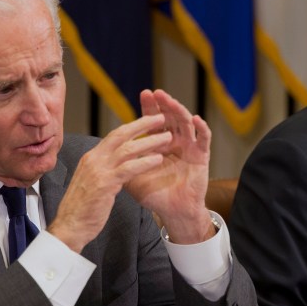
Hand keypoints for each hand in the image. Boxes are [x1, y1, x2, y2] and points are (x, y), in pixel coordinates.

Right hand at [47, 111, 171, 251]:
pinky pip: (128, 168)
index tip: (148, 121)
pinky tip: (159, 159)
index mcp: (90, 158)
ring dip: (150, 141)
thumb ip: (104, 171)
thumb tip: (119, 165)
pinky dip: (145, 162)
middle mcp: (93, 159)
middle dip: (142, 124)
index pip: (114, 136)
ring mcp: (98, 170)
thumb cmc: (82, 209)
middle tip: (161, 118)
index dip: (132, 127)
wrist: (69, 227)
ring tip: (167, 137)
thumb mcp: (92, 183)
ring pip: (127, 149)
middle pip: (121, 134)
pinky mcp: (104, 184)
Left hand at [125, 89, 213, 243]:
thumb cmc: (155, 195)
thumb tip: (102, 152)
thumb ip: (122, 163)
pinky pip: (204, 139)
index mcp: (159, 144)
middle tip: (157, 93)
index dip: (150, 107)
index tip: (144, 94)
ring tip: (171, 102)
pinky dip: (202, 129)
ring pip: (186, 124)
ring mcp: (189, 148)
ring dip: (179, 111)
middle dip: (164, 104)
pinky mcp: (202, 157)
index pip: (154, 121)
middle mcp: (175, 143)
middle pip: (170, 117)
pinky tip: (196, 119)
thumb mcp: (133, 178)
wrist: (173, 212)